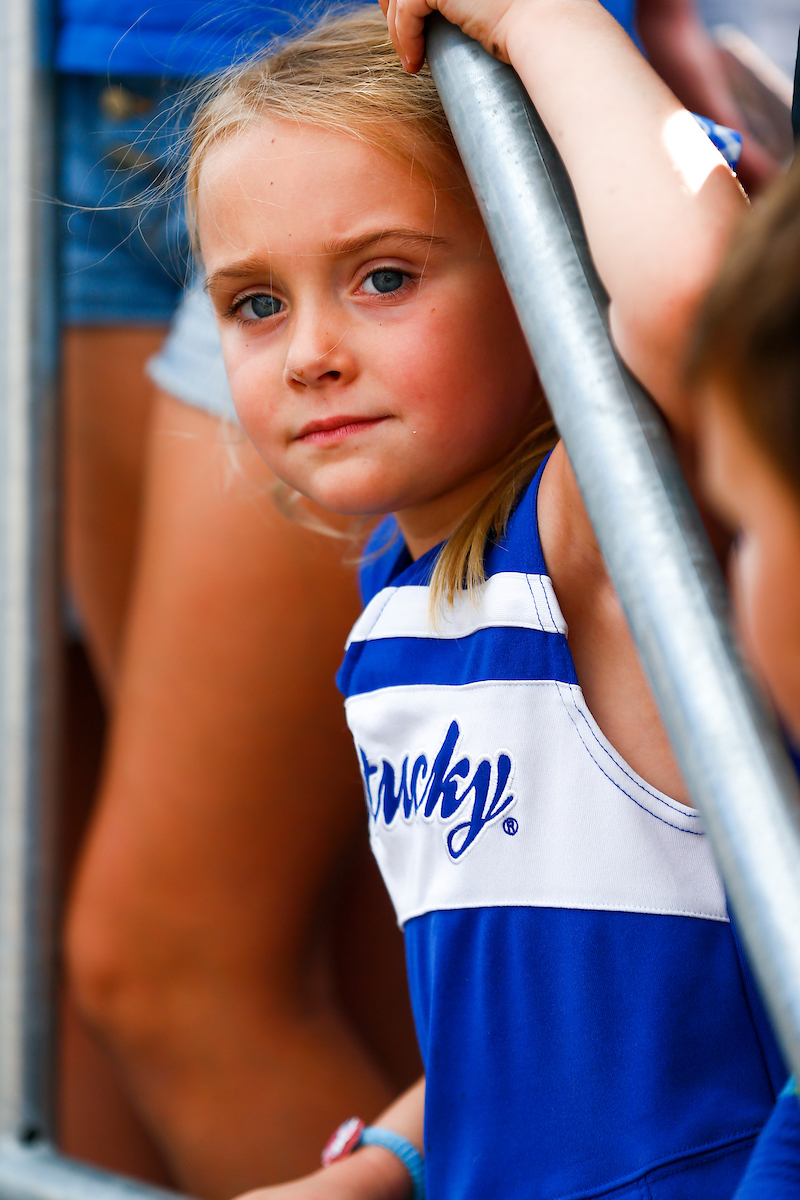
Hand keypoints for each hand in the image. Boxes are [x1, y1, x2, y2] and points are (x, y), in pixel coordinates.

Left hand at [380, 0, 521, 72]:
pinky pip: (406, 13)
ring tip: (411, 59)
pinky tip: (414, 61)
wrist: (537, 20)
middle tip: (403, 42)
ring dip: (398, 32)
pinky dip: (405, 40)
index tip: (403, 24)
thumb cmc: (520, 15)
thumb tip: (430, 6)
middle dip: (392, 10)